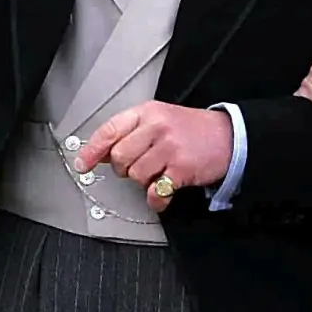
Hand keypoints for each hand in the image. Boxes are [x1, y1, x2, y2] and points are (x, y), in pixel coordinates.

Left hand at [73, 102, 231, 211]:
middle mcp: (157, 127)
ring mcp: (170, 147)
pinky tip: (162, 192)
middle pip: (120, 156)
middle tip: (138, 167)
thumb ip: (131, 133)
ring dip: (143, 181)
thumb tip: (101, 152)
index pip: (110, 130)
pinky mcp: (181, 168)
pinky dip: (155, 198)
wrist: (229, 136)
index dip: (92, 149)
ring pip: (136, 175)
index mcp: (148, 112)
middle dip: (125, 168)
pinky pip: (155, 191)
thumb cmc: (192, 129)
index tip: (83, 163)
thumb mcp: (160, 119)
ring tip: (157, 173)